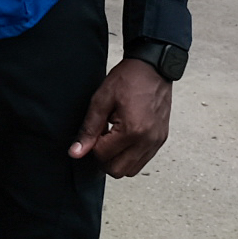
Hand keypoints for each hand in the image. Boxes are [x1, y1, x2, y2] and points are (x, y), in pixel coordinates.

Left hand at [73, 58, 174, 177]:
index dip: (92, 146)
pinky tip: (125, 138)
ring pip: (131, 170)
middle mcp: (148, 140)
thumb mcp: (101, 100)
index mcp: (132, 130)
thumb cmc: (128, 79)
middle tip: (101, 138)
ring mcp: (157, 141)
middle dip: (104, 159)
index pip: (103, 156)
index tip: (95, 130)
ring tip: (114, 137)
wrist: (153, 67)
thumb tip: (76, 152)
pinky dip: (130, 156)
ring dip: (117, 159)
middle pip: (118, 171)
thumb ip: (89, 129)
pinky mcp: (161, 139)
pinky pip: (143, 160)